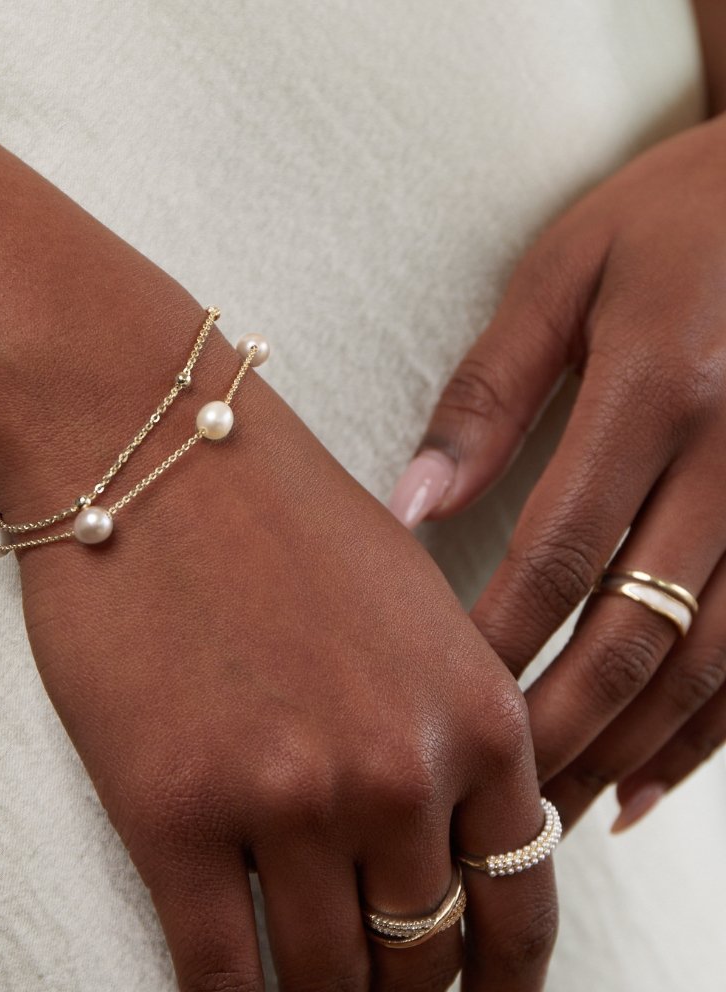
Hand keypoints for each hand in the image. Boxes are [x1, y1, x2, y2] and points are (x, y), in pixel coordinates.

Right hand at [0, 331, 557, 991]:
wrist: (147, 442)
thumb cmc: (277, 513)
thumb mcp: (414, 604)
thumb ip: (452, 724)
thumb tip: (456, 841)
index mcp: (476, 714)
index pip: (520, 908)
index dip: (500, 980)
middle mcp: (396, 768)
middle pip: (422, 959)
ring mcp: (283, 796)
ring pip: (326, 982)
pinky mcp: (169, 811)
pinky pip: (218, 974)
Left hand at [390, 114, 725, 833]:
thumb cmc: (675, 215)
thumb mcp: (564, 272)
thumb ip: (489, 392)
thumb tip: (411, 503)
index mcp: (657, 392)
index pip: (561, 553)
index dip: (498, 639)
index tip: (441, 695)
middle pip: (638, 629)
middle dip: (562, 722)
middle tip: (494, 794)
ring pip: (714, 662)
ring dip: (634, 747)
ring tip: (560, 808)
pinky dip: (714, 731)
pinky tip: (658, 782)